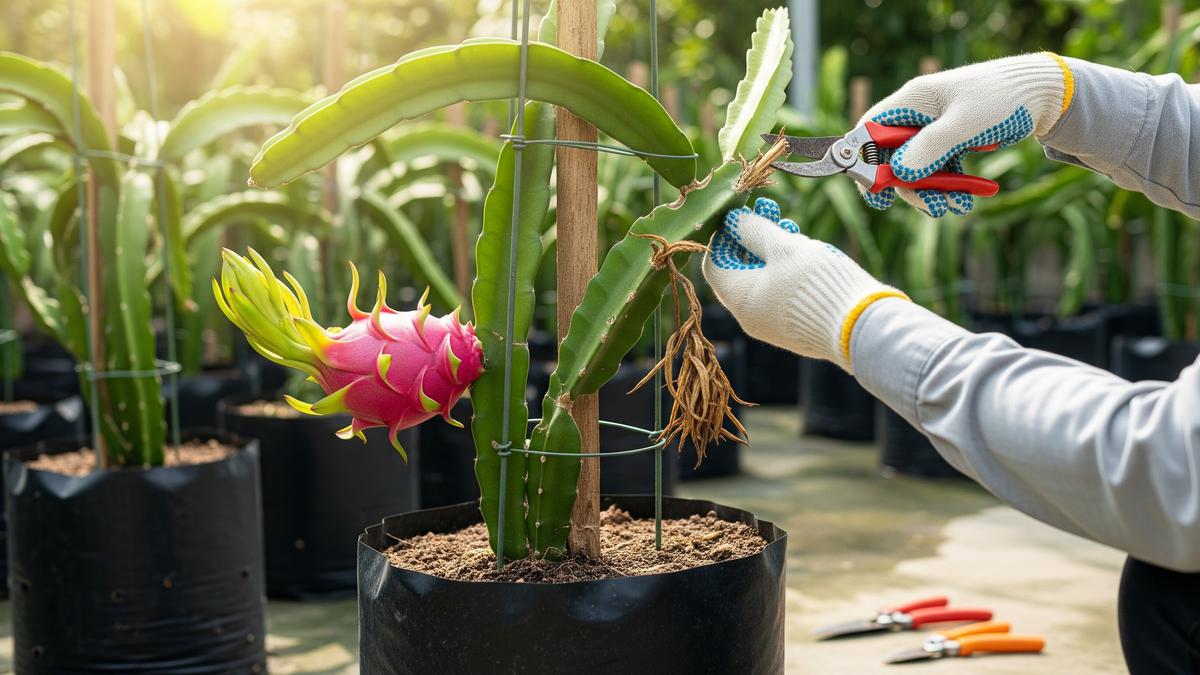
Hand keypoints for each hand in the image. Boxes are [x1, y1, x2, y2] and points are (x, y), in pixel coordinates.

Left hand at [702, 197, 907, 371]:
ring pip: (761, 279)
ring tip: (790, 227)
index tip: (741, 214)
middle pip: (738, 270)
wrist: (862, 327)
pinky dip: (785, 269)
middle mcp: (750, 316)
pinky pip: (779, 292)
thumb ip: (755, 230)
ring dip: (771, 250)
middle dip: (751, 238)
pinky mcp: (793, 326)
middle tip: (768, 212)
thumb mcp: (784, 247)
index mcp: (740, 299)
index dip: (723, 236)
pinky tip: (803, 251)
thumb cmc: (818, 284)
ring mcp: (772, 324)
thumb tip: (733, 221)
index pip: (714, 263)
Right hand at [859, 52, 1073, 216]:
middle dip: (910, 187)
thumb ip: (929, 149)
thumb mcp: (966, 125)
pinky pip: (938, 170)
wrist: (1046, 95)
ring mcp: (934, 129)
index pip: (870, 131)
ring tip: (957, 207)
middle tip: (932, 206)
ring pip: (917, 169)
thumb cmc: (1004, 100)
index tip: (875, 191)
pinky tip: (966, 200)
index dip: (865, 162)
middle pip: (893, 158)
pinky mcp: (951, 141)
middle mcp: (918, 114)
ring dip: (932, 193)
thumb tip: (898, 176)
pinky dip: (949, 188)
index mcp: (913, 101)